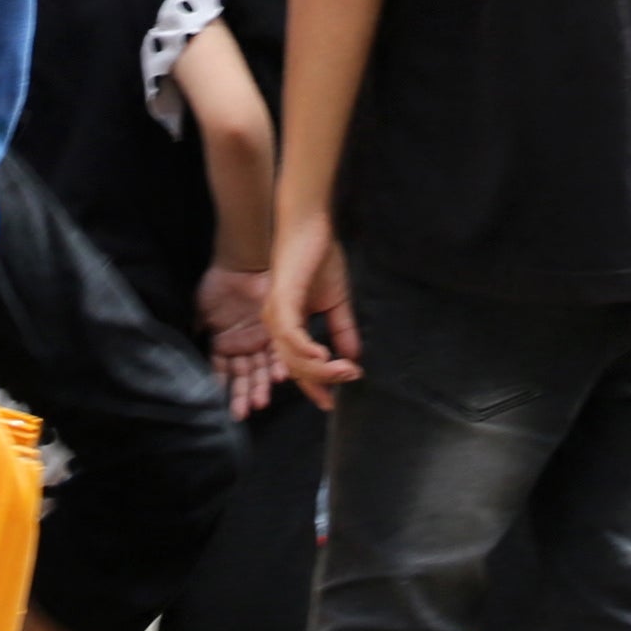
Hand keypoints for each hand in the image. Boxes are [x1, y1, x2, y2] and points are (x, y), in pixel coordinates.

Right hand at [194, 261, 285, 418]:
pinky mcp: (276, 333)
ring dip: (260, 386)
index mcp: (222, 345)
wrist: (243, 264)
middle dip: (243, 395)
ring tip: (260, 401)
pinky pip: (277, 353)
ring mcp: (259, 342)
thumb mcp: (200, 309)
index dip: (221, 388)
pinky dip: (278, 365)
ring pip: (260, 370)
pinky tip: (278, 377)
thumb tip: (182, 346)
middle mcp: (242, 348)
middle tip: (243, 411)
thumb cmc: (218, 285)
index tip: (219, 405)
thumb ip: (195, 328)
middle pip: (242, 377)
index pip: (221, 373)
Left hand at [264, 217, 360, 399]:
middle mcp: (276, 325)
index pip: (297, 367)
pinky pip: (290, 336)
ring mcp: (276, 315)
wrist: (309, 227)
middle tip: (349, 380)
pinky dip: (306, 351)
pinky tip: (324, 358)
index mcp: (287, 327)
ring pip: (293, 357)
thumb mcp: (336, 302)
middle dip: (323, 381)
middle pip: (296, 368)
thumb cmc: (319, 258)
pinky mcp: (281, 302)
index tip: (331, 403)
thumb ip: (342, 330)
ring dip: (321, 369)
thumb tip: (354, 358)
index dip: (314, 386)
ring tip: (345, 371)